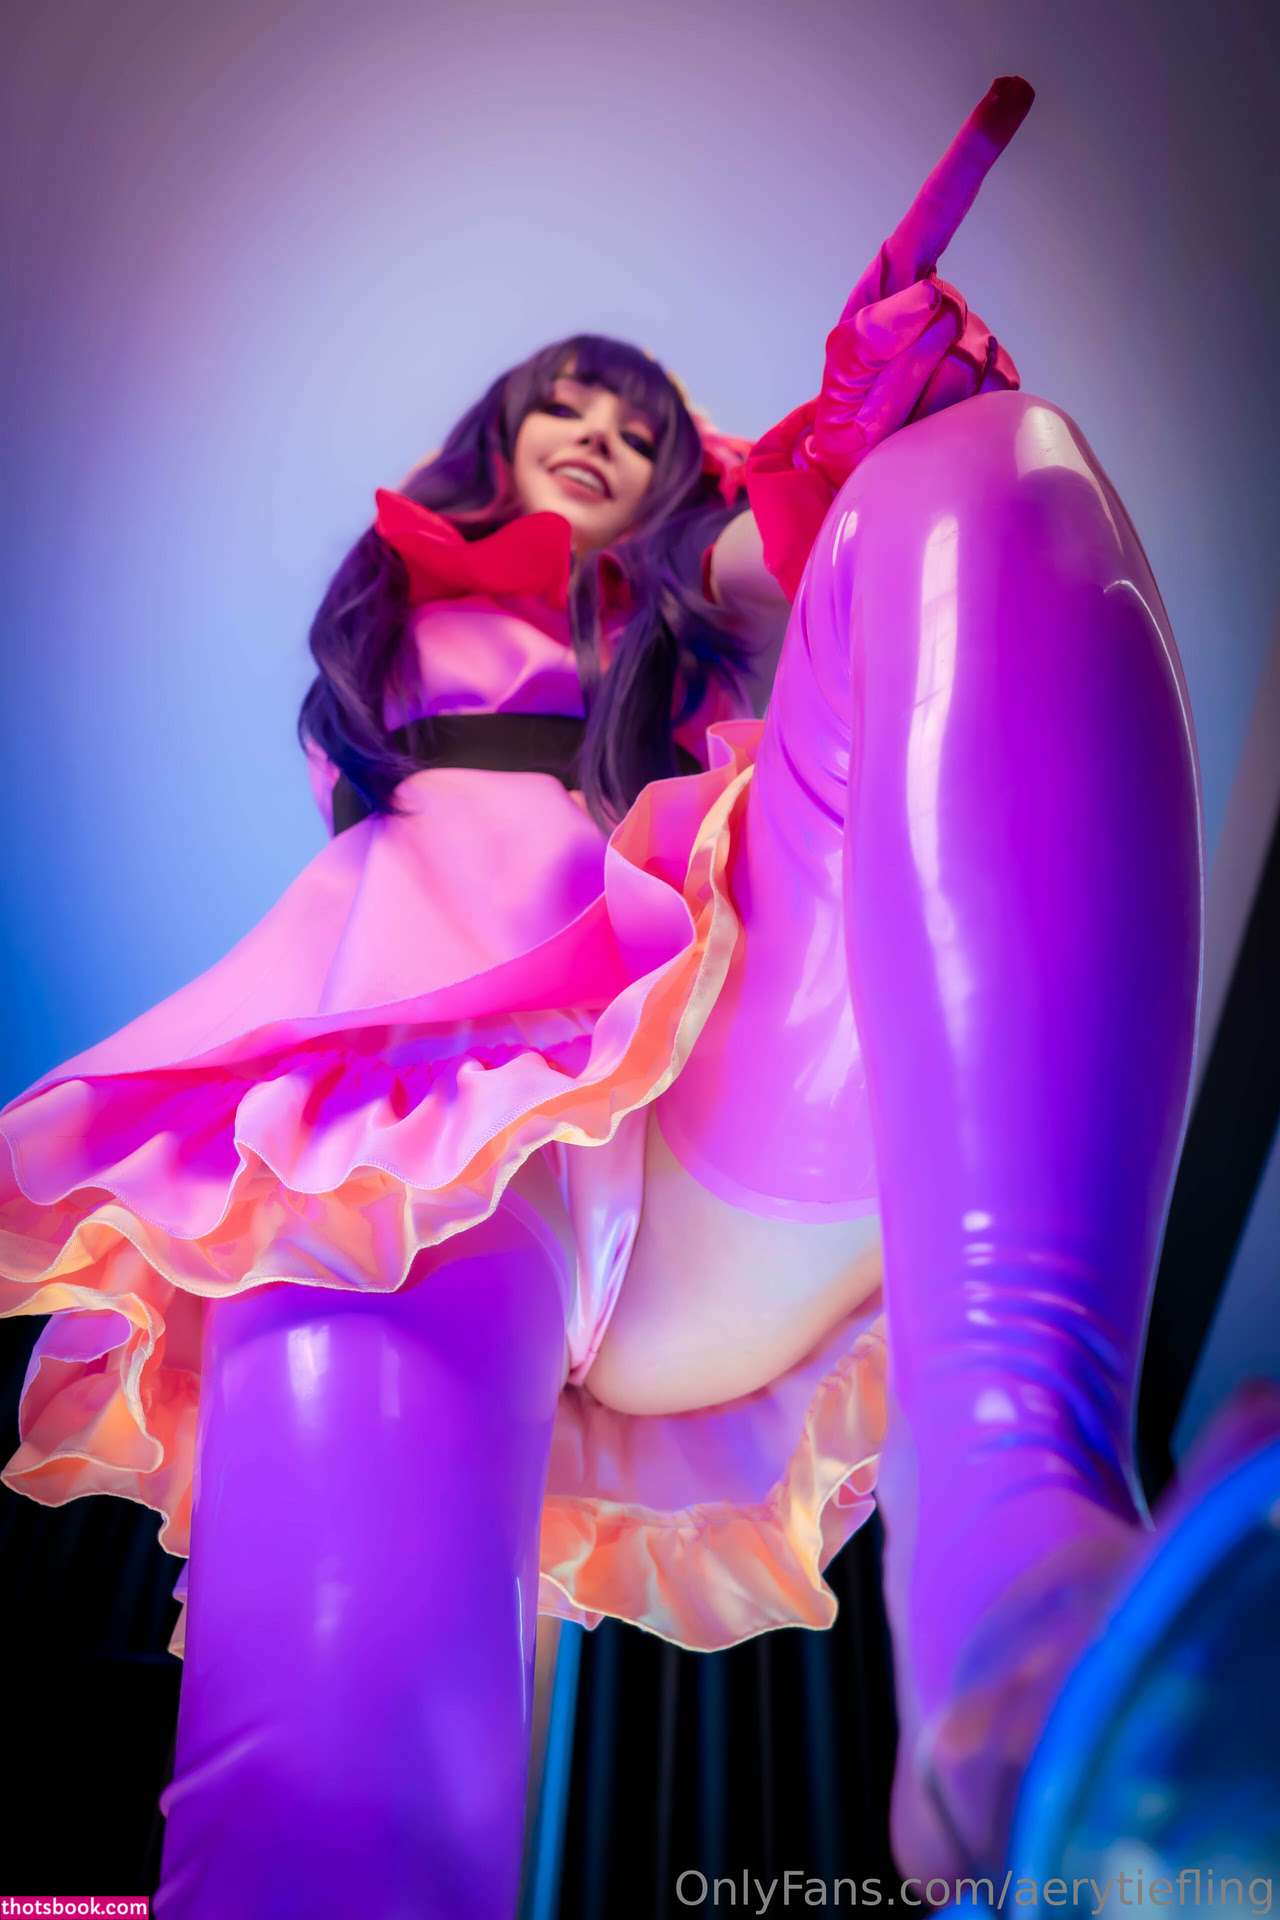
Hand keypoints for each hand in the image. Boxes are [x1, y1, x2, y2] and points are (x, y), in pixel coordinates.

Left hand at [801, 75, 1033, 487]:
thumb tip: (924, 297)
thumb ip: (869, 336)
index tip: (1013, 92)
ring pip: (962, 361)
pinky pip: (982, 394)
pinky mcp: (997, 383)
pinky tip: (928, 427)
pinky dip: (948, 417)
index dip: (975, 152)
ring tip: (900, 418)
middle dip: (903, 366)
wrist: (869, 472)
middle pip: (945, 317)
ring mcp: (975, 342)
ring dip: (921, 398)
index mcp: (900, 283)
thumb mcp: (841, 374)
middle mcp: (943, 304)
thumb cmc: (847, 417)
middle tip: (878, 401)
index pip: (940, 209)